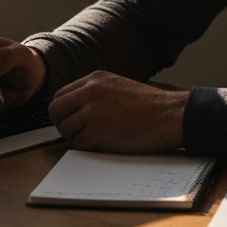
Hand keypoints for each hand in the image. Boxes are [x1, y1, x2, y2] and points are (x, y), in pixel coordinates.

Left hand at [48, 72, 186, 152]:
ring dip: (78, 137)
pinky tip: (106, 143)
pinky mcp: (97, 131)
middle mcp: (89, 91)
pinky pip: (79, 143)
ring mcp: (92, 111)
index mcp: (94, 79)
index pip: (60, 95)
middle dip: (64, 124)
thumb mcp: (118, 86)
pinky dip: (90, 147)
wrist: (171, 115)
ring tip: (99, 137)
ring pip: (65, 129)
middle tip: (80, 132)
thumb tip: (75, 108)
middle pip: (55, 111)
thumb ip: (95, 92)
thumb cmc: (151, 106)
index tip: (74, 120)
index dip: (64, 111)